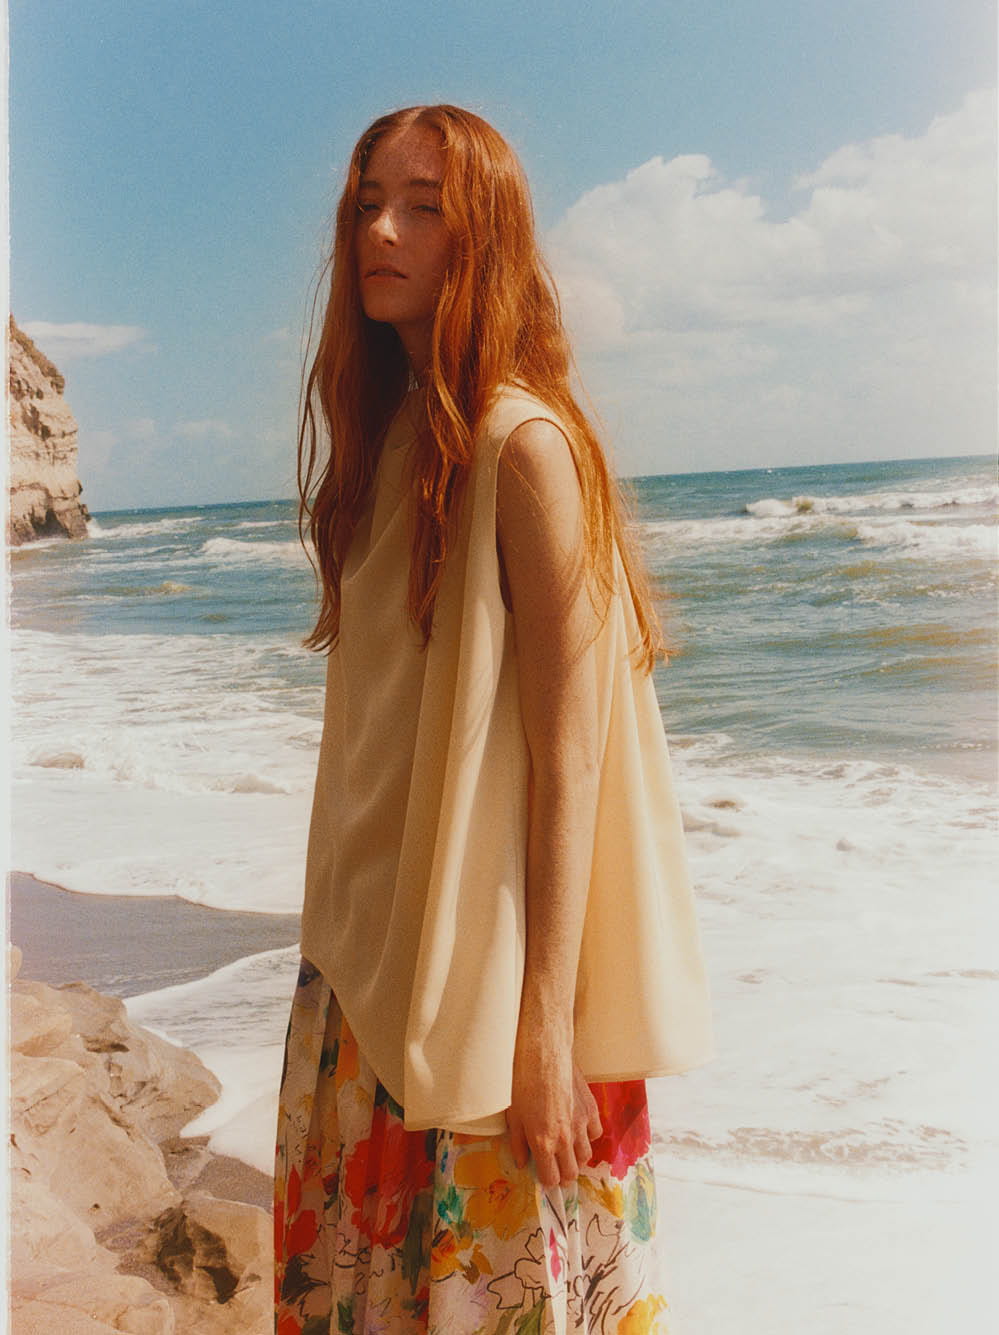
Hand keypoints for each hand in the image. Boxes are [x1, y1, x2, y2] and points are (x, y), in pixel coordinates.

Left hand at [505, 1031, 602, 1188]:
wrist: (543, 1055)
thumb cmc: (523, 1083)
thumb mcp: (513, 1116)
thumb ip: (518, 1144)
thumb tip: (522, 1163)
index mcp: (542, 1142)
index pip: (551, 1178)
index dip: (548, 1181)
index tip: (545, 1176)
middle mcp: (564, 1138)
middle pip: (572, 1173)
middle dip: (564, 1175)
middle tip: (558, 1170)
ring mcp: (580, 1124)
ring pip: (586, 1156)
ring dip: (577, 1157)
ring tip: (568, 1150)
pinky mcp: (591, 1109)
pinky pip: (596, 1133)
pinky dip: (589, 1135)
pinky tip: (578, 1128)